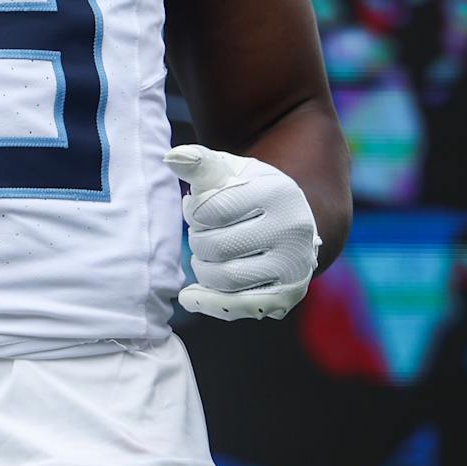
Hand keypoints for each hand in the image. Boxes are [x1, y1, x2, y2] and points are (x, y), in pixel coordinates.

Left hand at [164, 144, 321, 320]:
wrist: (292, 221)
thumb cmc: (250, 192)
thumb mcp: (230, 170)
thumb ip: (200, 163)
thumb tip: (173, 158)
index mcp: (276, 193)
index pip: (211, 209)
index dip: (193, 211)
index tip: (196, 208)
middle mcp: (292, 231)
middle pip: (216, 247)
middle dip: (198, 240)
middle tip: (202, 232)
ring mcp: (292, 266)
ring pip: (225, 279)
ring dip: (202, 269)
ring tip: (205, 255)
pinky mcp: (287, 295)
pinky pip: (239, 307)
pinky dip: (209, 303)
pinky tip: (191, 296)